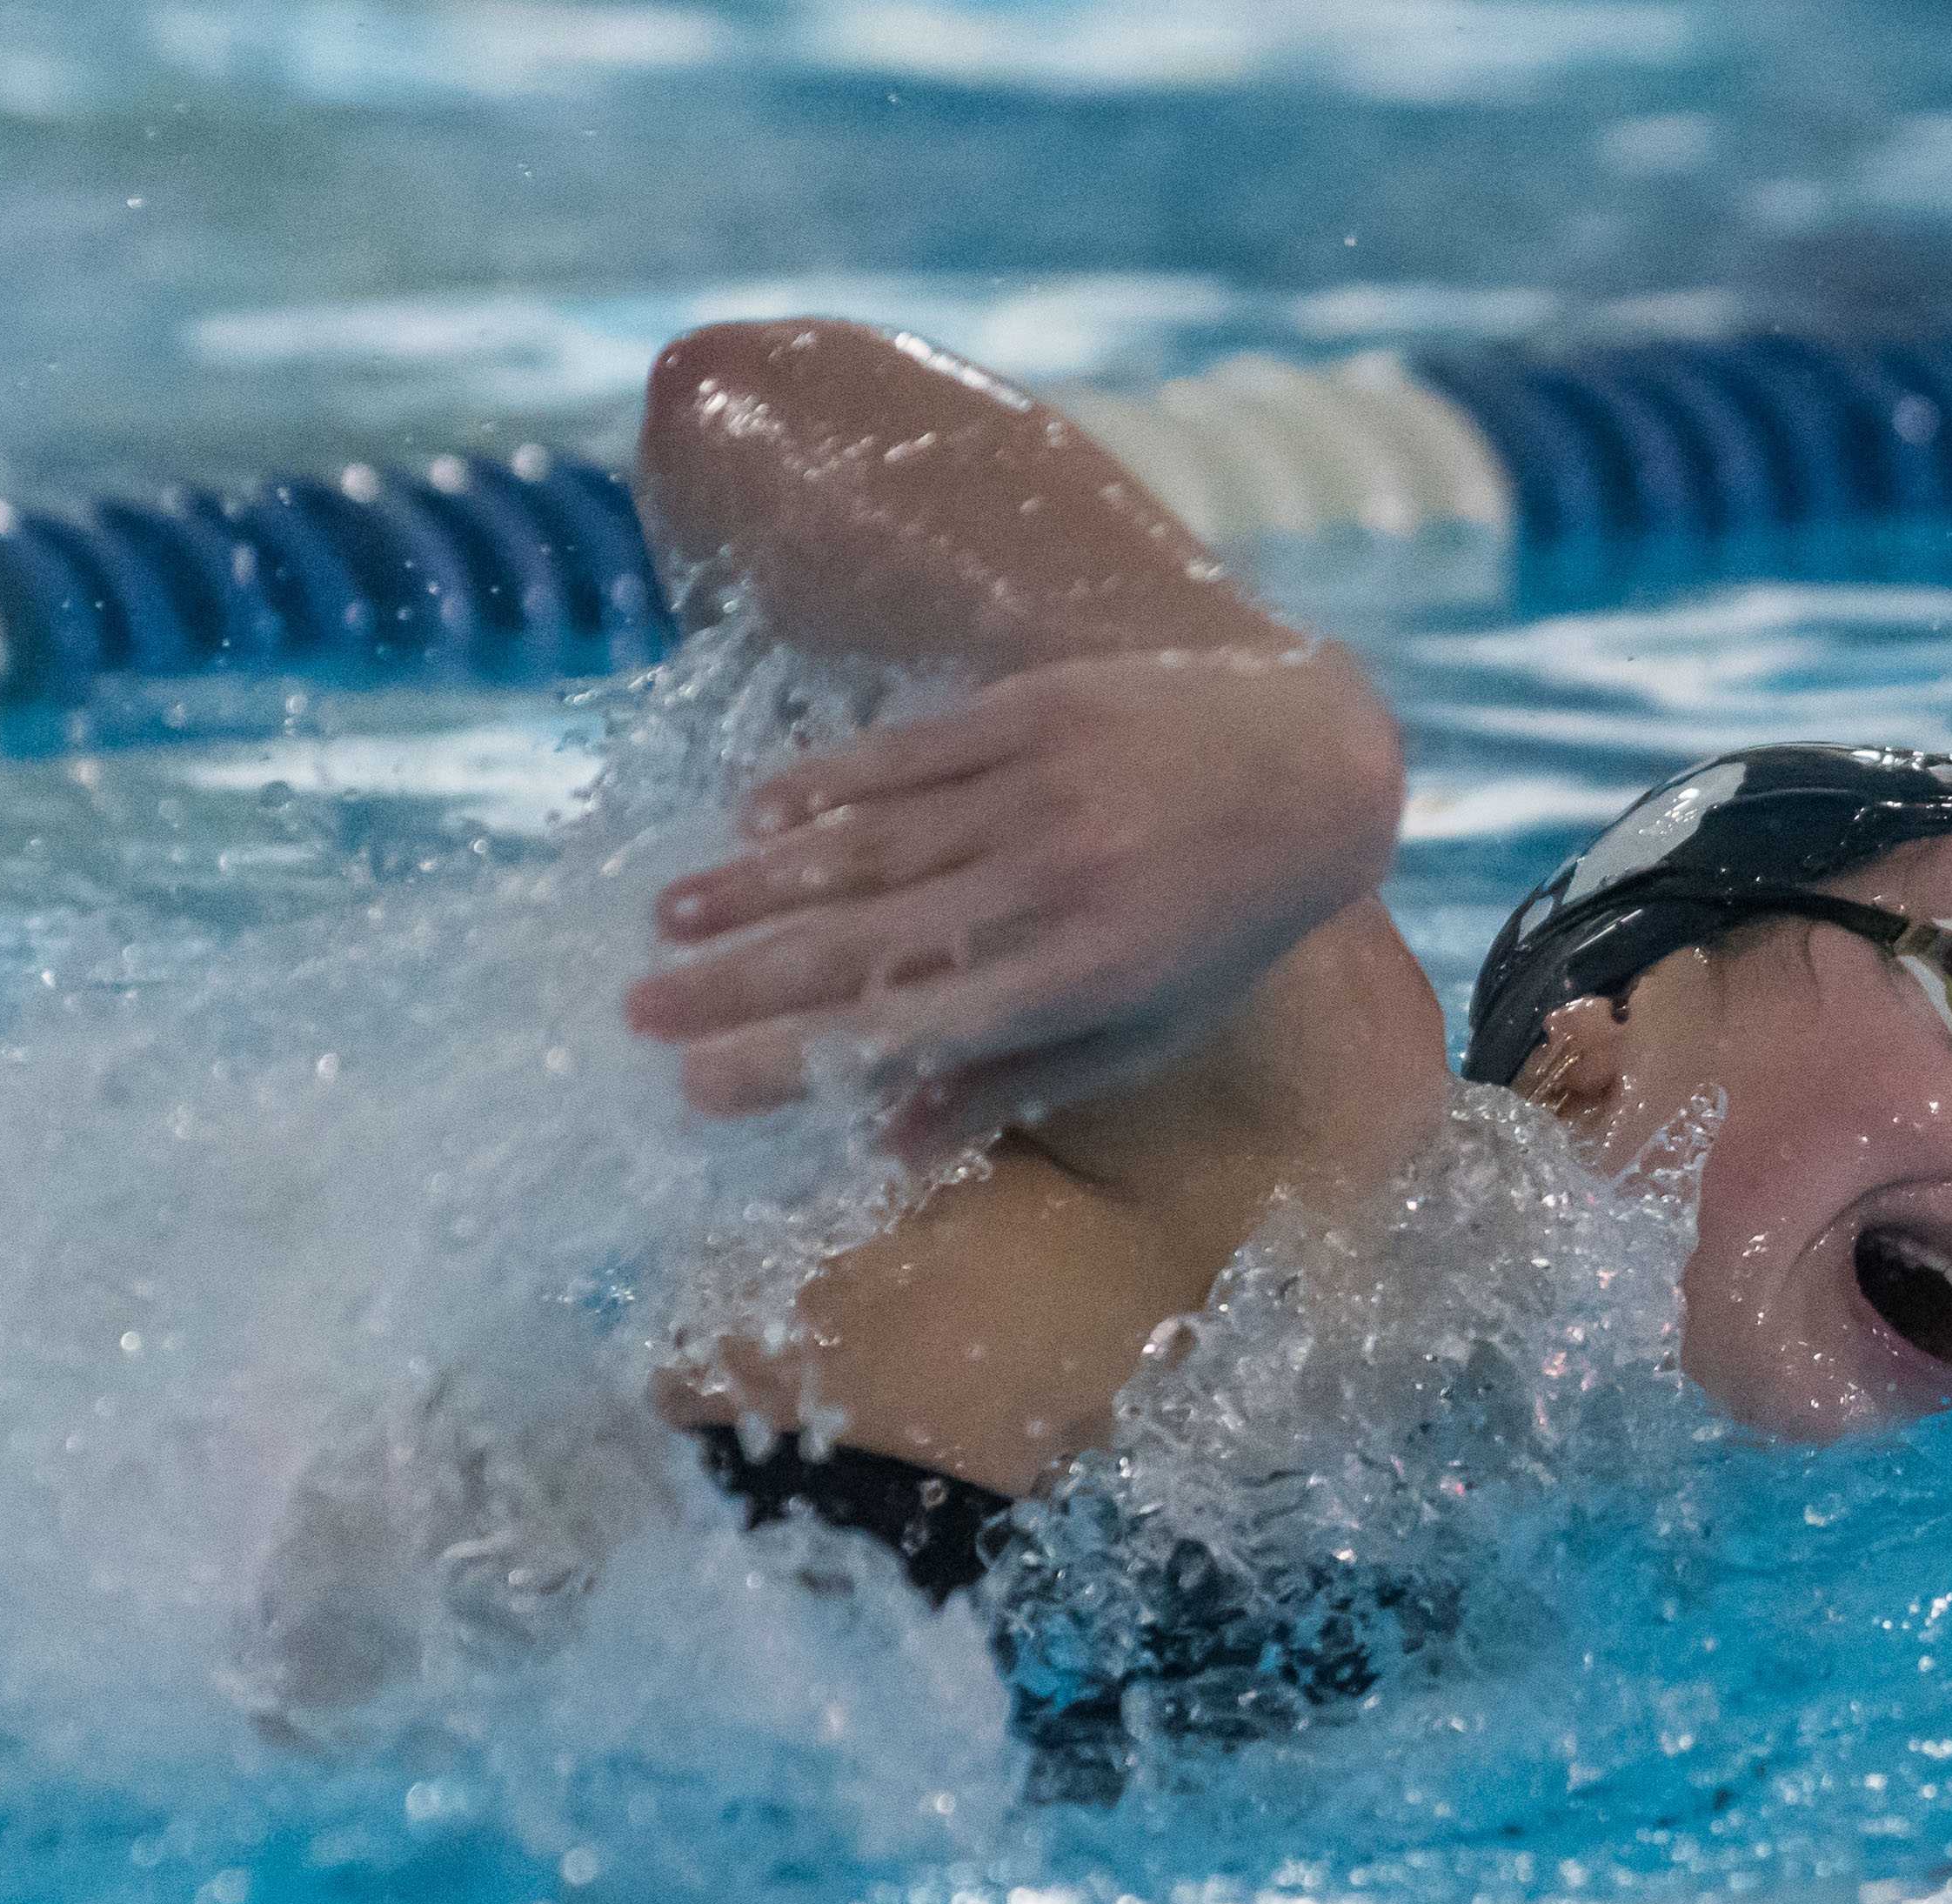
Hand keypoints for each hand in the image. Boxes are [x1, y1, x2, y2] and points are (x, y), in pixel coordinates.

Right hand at [625, 642, 1404, 1144]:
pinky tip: (752, 817)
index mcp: (1077, 982)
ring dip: (755, 885)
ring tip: (664, 916)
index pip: (903, 1033)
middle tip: (637, 1009)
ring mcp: (1038, 792)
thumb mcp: (1147, 1025)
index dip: (790, 1061)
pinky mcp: (1032, 711)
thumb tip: (880, 1143)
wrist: (1313, 765)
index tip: (697, 1086)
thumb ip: (1013, 1081)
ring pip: (866, 845)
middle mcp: (1048, 889)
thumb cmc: (1223, 922)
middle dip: (737, 981)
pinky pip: (906, 755)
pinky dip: (824, 785)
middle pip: (862, 942)